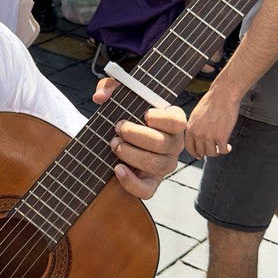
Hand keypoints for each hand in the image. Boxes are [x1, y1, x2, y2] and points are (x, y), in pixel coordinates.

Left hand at [93, 77, 184, 198]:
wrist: (124, 136)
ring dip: (130, 153)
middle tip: (118, 128)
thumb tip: (99, 97)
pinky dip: (130, 182)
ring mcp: (165, 165)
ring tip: (114, 144)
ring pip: (154, 164)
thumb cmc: (129, 112)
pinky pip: (147, 190)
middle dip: (135, 135)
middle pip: (162, 144)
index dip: (161, 119)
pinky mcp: (152, 182)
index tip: (144, 114)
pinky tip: (117, 168)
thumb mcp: (123, 94)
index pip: (177, 122)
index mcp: (174, 122)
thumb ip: (112, 87)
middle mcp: (175, 145)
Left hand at [186, 86, 242, 159]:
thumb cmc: (212, 101)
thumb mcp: (196, 114)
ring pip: (212, 153)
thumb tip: (197, 137)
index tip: (200, 155)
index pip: (189, 147)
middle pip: (201, 152)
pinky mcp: (221, 136)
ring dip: (218, 152)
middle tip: (215, 148)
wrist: (223, 95)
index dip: (195, 153)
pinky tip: (229, 146)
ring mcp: (209, 136)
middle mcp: (198, 134)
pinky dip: (227, 150)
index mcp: (190, 128)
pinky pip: (223, 150)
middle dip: (208, 152)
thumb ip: (195, 126)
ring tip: (223, 146)